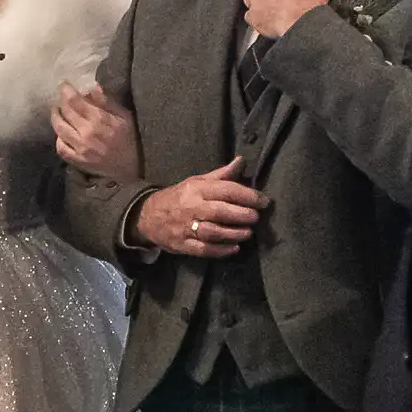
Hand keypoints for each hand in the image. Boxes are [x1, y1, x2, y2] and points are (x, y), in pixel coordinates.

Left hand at [52, 82, 139, 180]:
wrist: (131, 168)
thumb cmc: (130, 139)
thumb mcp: (124, 116)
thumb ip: (107, 102)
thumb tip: (92, 87)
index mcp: (99, 119)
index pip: (75, 101)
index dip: (66, 90)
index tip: (63, 84)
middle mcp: (86, 132)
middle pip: (66, 112)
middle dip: (61, 101)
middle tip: (61, 96)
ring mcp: (80, 148)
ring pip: (59, 129)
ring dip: (55, 117)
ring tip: (56, 111)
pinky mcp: (78, 160)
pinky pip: (61, 148)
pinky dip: (58, 139)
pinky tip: (60, 133)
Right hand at [133, 160, 268, 259]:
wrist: (148, 216)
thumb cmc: (179, 197)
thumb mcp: (197, 182)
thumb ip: (221, 175)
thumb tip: (242, 161)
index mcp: (197, 189)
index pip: (226, 190)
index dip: (248, 196)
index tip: (264, 201)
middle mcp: (191, 207)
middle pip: (221, 211)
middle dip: (243, 215)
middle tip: (256, 218)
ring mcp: (185, 228)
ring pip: (213, 232)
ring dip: (234, 234)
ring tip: (248, 233)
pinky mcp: (182, 245)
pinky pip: (204, 249)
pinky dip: (221, 250)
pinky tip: (234, 248)